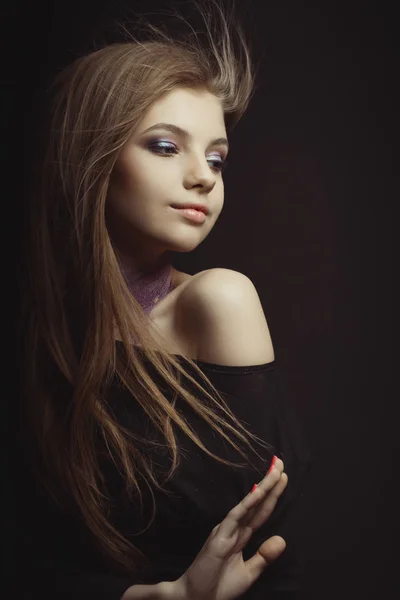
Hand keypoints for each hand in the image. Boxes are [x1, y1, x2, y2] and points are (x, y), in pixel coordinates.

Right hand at [173, 457, 287, 599]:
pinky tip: (259, 492)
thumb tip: (282, 539)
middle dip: (270, 482)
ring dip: (263, 487)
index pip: (261, 510)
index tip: (283, 475)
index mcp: (241, 535)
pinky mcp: (219, 538)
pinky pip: (236, 517)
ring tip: (276, 471)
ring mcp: (226, 531)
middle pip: (257, 502)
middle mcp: (234, 528)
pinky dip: (248, 504)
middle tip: (280, 461)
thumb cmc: (219, 587)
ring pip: (249, 504)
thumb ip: (264, 556)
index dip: (272, 493)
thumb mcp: (249, 573)